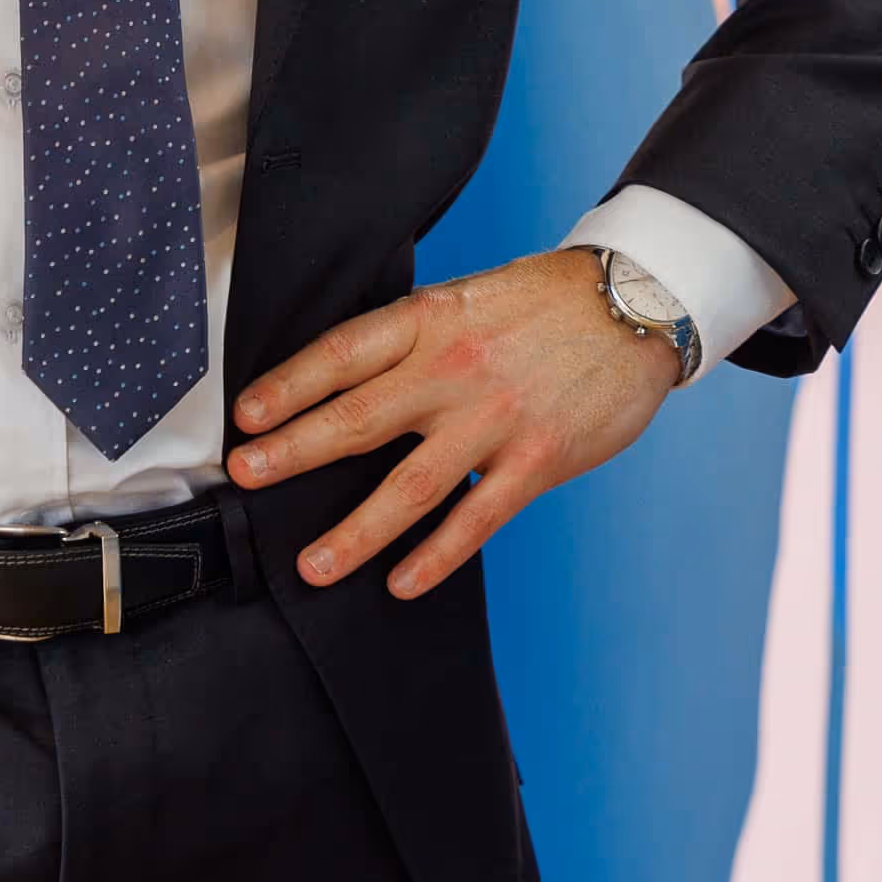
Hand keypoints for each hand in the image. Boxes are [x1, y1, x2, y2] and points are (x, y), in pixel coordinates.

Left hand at [226, 247, 682, 598]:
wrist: (635, 304)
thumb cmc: (544, 303)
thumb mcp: (467, 299)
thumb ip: (413, 338)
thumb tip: (346, 378)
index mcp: (430, 322)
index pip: (342, 353)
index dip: (289, 385)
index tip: (246, 416)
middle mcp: (453, 369)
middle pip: (358, 418)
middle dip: (294, 452)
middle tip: (246, 479)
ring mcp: (494, 419)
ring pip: (409, 486)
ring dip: (355, 531)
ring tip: (314, 565)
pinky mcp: (536, 460)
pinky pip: (475, 520)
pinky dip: (435, 557)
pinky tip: (402, 582)